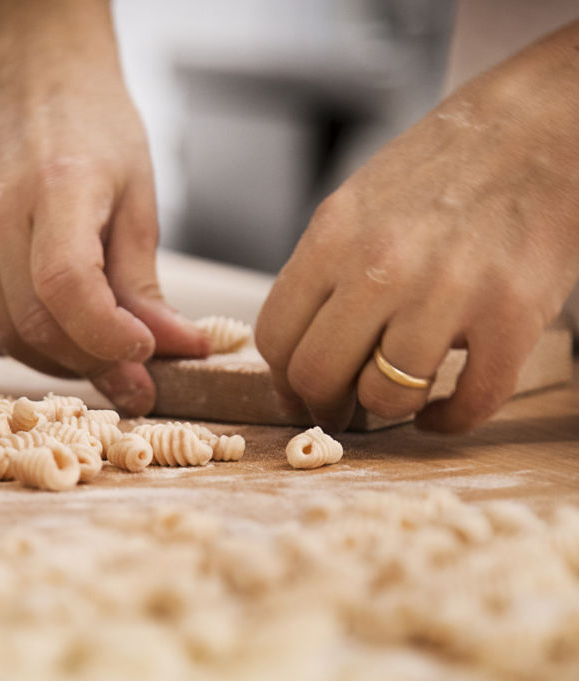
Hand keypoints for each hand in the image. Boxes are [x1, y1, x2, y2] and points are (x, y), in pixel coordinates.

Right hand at [0, 0, 208, 414]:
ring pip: (4, 335)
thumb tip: (177, 350)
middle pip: (35, 324)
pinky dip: (12, 346)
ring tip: (97, 349)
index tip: (146, 353)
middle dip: (94, 363)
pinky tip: (47, 330)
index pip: (67, 285)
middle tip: (135, 373)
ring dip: (59, 361)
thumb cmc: (100, 138)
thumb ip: (148, 286)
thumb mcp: (140, 204)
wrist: (38, 89)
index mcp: (58, 185)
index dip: (108, 336)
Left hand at [256, 22, 578, 431]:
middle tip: (341, 411)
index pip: (276, 337)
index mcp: (332, 237)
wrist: (538, 125)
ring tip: (402, 393)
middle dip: (325, 406)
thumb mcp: (356, 205)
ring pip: (387, 397)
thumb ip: (324, 275)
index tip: (298, 394)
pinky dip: (450, 421)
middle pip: (318, 375)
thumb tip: (305, 348)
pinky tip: (443, 410)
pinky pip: (469, 402)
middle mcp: (381, 266)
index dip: (282, 380)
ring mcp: (447, 292)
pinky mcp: (512, 315)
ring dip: (390, 408)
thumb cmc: (441, 168)